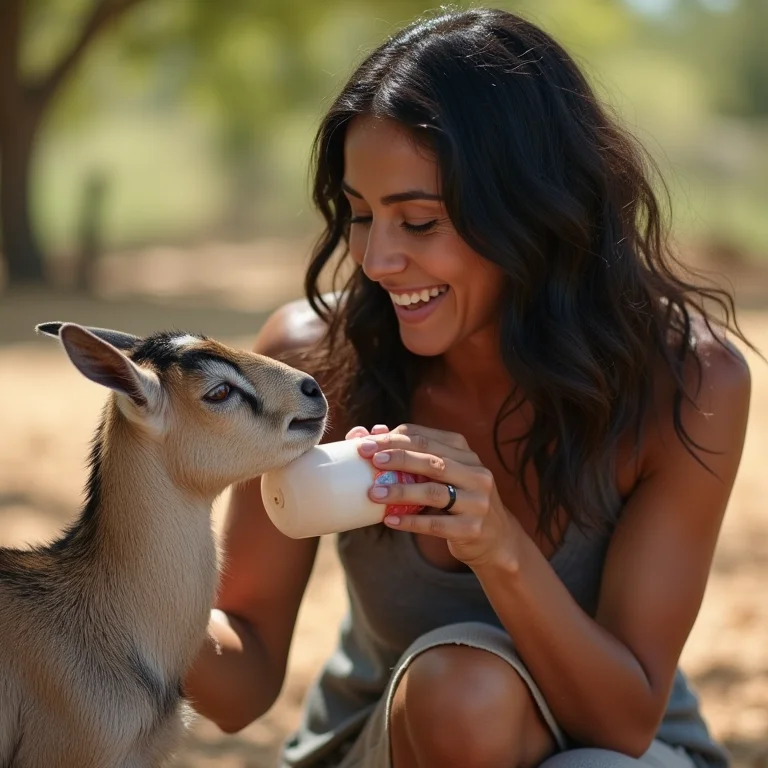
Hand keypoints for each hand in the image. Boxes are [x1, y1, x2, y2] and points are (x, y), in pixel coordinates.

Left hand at [352, 423, 523, 570]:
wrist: (494, 537)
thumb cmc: (457, 499)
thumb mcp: (440, 474)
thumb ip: (410, 454)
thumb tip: (370, 432)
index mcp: (465, 452)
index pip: (425, 438)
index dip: (393, 438)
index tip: (364, 443)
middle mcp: (475, 472)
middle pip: (431, 461)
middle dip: (397, 458)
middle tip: (369, 460)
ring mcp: (477, 501)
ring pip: (434, 492)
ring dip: (400, 491)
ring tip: (373, 493)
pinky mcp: (472, 528)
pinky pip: (436, 524)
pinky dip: (410, 521)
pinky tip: (389, 519)